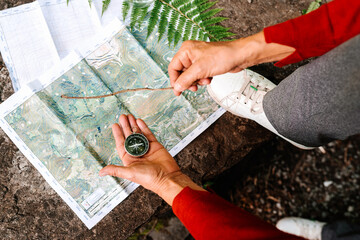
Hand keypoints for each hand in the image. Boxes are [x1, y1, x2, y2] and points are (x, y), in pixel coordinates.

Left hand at [99, 114, 203, 204]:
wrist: (167, 178)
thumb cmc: (149, 178)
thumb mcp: (129, 173)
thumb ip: (116, 170)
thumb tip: (101, 172)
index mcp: (129, 159)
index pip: (121, 144)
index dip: (118, 134)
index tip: (115, 125)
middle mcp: (137, 153)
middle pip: (129, 137)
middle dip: (125, 126)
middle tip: (122, 117)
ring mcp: (146, 148)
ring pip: (138, 134)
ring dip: (133, 125)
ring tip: (129, 116)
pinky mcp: (155, 145)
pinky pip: (148, 134)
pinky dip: (144, 127)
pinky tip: (139, 121)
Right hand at [168, 31, 294, 95]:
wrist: (239, 56)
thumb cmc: (222, 56)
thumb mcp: (200, 70)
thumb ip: (186, 79)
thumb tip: (176, 87)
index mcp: (186, 50)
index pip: (173, 67)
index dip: (175, 80)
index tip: (177, 91)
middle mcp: (190, 53)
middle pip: (182, 72)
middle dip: (188, 81)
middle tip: (194, 88)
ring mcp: (198, 58)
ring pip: (191, 75)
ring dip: (197, 81)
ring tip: (205, 80)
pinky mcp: (206, 64)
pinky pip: (199, 75)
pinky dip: (203, 79)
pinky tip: (210, 78)